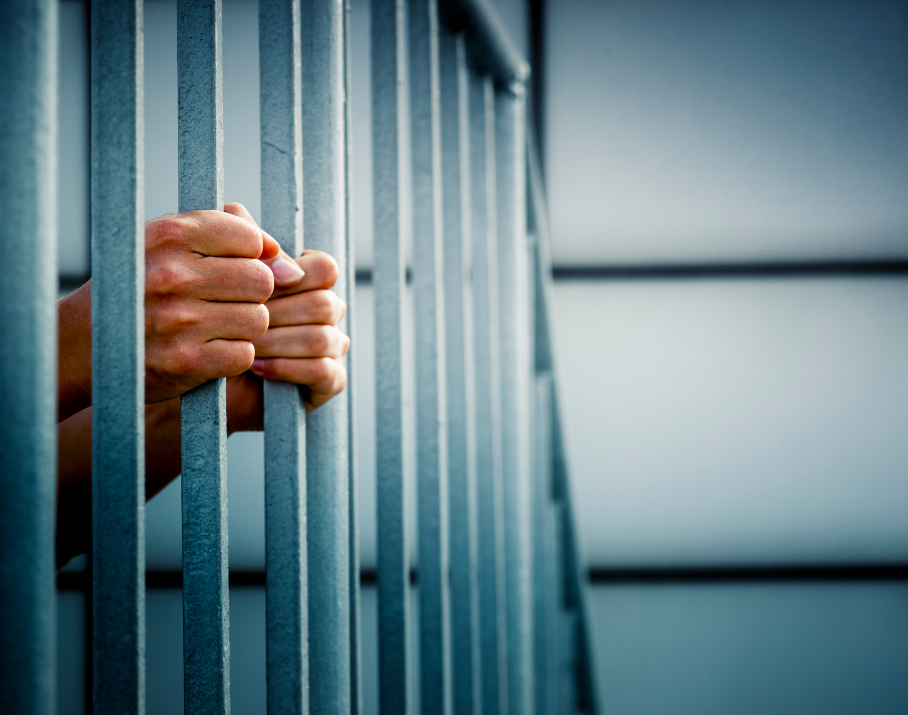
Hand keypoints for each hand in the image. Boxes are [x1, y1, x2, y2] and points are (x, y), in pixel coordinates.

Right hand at [143, 203, 304, 403]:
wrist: (82, 346)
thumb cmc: (137, 288)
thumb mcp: (166, 244)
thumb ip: (226, 234)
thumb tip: (287, 263)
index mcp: (170, 236)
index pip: (250, 238)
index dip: (249, 256)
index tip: (227, 268)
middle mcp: (173, 276)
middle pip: (262, 280)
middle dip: (252, 293)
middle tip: (223, 301)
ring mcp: (180, 322)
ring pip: (258, 319)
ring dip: (244, 326)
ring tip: (213, 325)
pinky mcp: (187, 363)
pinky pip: (244, 353)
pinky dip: (233, 355)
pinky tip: (206, 350)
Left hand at [222, 208, 348, 429]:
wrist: (200, 380)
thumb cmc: (211, 325)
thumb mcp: (217, 281)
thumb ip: (231, 245)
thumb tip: (237, 210)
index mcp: (309, 283)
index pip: (324, 268)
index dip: (295, 274)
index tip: (257, 285)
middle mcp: (327, 314)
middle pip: (324, 303)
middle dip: (278, 314)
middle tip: (238, 321)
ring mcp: (332, 349)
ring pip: (322, 337)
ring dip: (278, 342)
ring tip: (244, 346)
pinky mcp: (329, 383)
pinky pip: (323, 370)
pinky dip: (288, 367)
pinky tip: (256, 367)